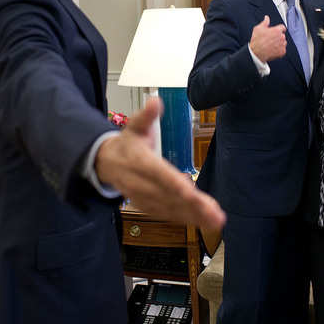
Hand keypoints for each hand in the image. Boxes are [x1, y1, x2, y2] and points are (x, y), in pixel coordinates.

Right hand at [95, 98, 225, 231]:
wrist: (107, 163)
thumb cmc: (127, 143)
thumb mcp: (134, 125)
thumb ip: (146, 116)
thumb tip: (155, 101)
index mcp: (139, 161)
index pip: (158, 174)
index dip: (174, 184)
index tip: (191, 192)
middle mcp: (141, 183)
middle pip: (169, 196)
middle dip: (193, 206)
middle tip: (215, 214)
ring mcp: (144, 197)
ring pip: (171, 209)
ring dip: (194, 216)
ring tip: (216, 220)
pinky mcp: (149, 206)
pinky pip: (169, 215)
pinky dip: (187, 219)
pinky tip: (205, 222)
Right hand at [249, 15, 286, 62]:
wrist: (256, 53)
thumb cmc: (257, 41)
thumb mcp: (258, 28)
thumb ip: (265, 22)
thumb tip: (266, 18)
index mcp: (277, 30)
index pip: (282, 27)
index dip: (279, 29)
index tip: (276, 31)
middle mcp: (281, 37)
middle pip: (282, 35)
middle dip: (278, 36)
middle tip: (271, 39)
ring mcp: (282, 45)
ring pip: (283, 42)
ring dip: (279, 43)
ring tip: (271, 45)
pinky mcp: (282, 52)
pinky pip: (283, 50)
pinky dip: (279, 50)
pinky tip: (273, 50)